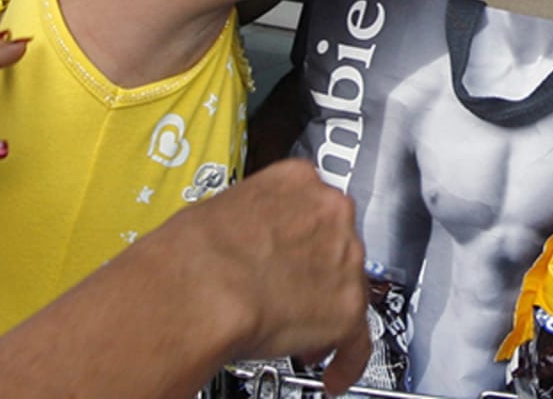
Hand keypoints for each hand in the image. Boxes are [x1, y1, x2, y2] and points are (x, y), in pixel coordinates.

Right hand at [180, 159, 370, 391]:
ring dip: (327, 315)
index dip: (304, 238)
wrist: (200, 289)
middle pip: (338, 247)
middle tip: (293, 296)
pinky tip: (333, 373)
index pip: (316, 206)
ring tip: (300, 339)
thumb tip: (243, 241)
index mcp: (296, 180)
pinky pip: (358, 341)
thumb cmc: (194, 253)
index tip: (296, 254)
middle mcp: (329, 212)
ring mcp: (345, 259)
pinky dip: (347, 360)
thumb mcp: (220, 209)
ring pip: (350, 291)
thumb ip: (251, 221)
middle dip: (316, 275)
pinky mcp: (348, 308)